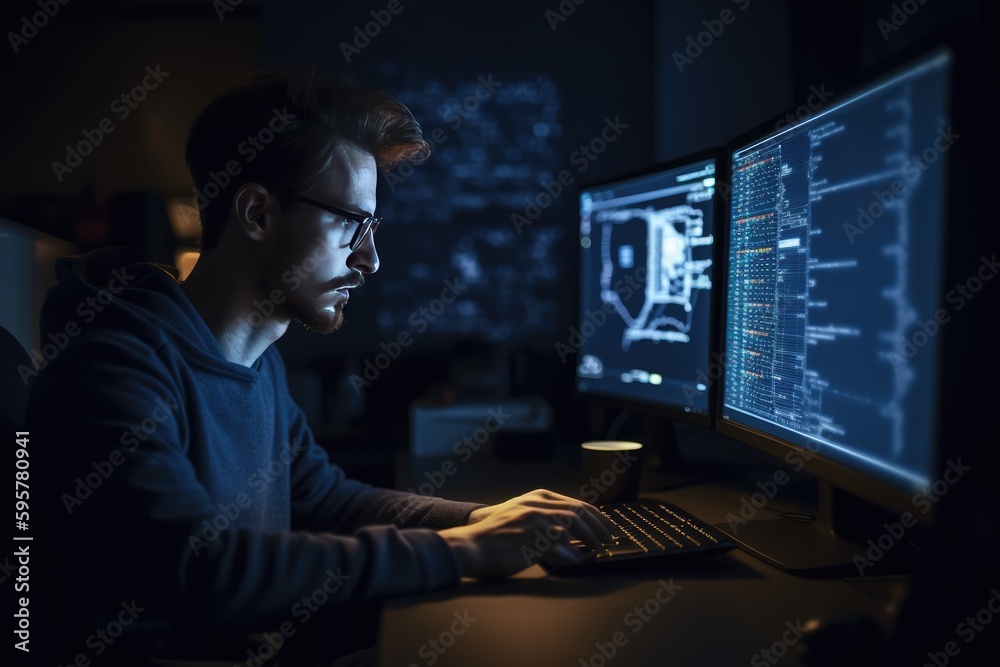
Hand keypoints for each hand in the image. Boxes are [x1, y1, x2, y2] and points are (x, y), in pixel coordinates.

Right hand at [439, 489, 615, 578]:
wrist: (471, 544)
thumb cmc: (497, 535)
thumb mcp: (521, 514)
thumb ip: (545, 516)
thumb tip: (573, 533)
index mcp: (538, 497)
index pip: (577, 504)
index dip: (597, 517)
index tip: (608, 528)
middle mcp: (539, 505)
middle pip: (580, 513)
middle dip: (600, 528)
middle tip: (610, 541)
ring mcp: (536, 520)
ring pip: (574, 527)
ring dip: (590, 541)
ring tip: (598, 552)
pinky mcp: (532, 538)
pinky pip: (562, 548)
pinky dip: (573, 556)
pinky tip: (576, 562)